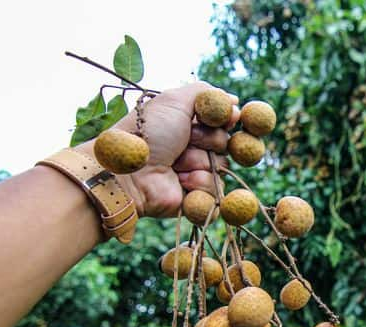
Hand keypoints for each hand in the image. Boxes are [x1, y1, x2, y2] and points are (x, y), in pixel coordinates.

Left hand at [77, 83, 239, 216]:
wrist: (130, 173)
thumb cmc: (148, 133)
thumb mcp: (174, 101)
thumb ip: (206, 93)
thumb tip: (235, 101)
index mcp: (186, 122)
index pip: (222, 120)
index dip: (227, 119)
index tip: (228, 118)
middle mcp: (192, 145)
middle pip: (225, 142)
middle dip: (209, 139)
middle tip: (187, 139)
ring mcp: (194, 171)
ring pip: (221, 165)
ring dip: (199, 161)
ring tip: (176, 163)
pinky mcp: (195, 195)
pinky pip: (215, 188)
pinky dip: (198, 181)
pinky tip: (179, 179)